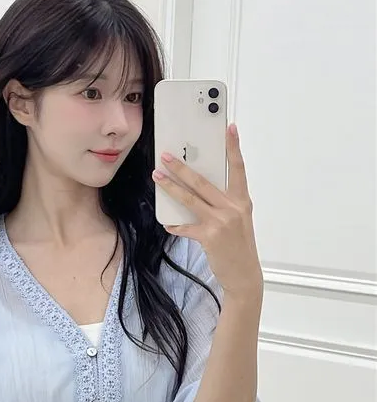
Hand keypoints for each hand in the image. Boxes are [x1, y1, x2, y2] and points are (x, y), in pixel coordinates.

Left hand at [152, 124, 262, 300]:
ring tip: (157, 177)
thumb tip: (196, 191)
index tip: (230, 128)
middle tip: (167, 156)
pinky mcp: (209, 237)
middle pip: (203, 182)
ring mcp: (221, 222)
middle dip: (182, 167)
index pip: (238, 168)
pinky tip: (168, 223)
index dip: (234, 147)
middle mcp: (232, 208)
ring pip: (190, 199)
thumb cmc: (239, 245)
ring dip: (171, 187)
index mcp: (241, 201)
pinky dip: (175, 225)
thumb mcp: (238, 220)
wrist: (244, 274)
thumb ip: (222, 204)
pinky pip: (186, 227)